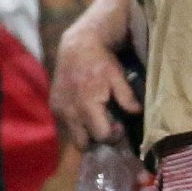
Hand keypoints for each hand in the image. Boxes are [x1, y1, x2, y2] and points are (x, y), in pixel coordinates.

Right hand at [49, 25, 135, 148]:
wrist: (77, 46)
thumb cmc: (101, 61)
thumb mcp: (118, 77)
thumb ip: (127, 97)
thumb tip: (137, 113)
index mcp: (87, 106)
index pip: (101, 136)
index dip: (113, 135)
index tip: (119, 126)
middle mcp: (70, 112)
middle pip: (83, 143)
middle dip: (96, 139)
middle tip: (107, 126)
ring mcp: (59, 110)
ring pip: (73, 136)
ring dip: (85, 132)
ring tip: (96, 119)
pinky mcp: (54, 106)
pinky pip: (66, 124)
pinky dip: (76, 122)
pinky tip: (85, 110)